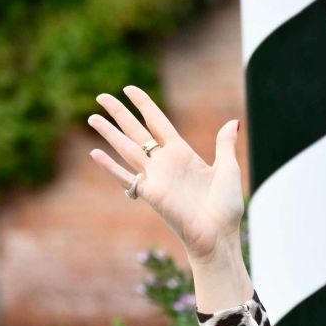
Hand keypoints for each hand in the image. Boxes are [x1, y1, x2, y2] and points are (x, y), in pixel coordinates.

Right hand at [87, 86, 243, 263]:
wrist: (219, 236)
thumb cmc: (227, 208)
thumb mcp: (229, 170)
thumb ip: (225, 144)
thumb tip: (233, 121)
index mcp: (183, 153)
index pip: (158, 122)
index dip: (143, 105)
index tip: (128, 89)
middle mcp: (165, 163)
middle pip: (136, 131)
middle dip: (119, 113)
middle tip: (101, 96)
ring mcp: (156, 178)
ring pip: (127, 148)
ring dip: (109, 133)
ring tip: (92, 117)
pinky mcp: (151, 194)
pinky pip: (126, 177)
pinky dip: (110, 167)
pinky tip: (95, 154)